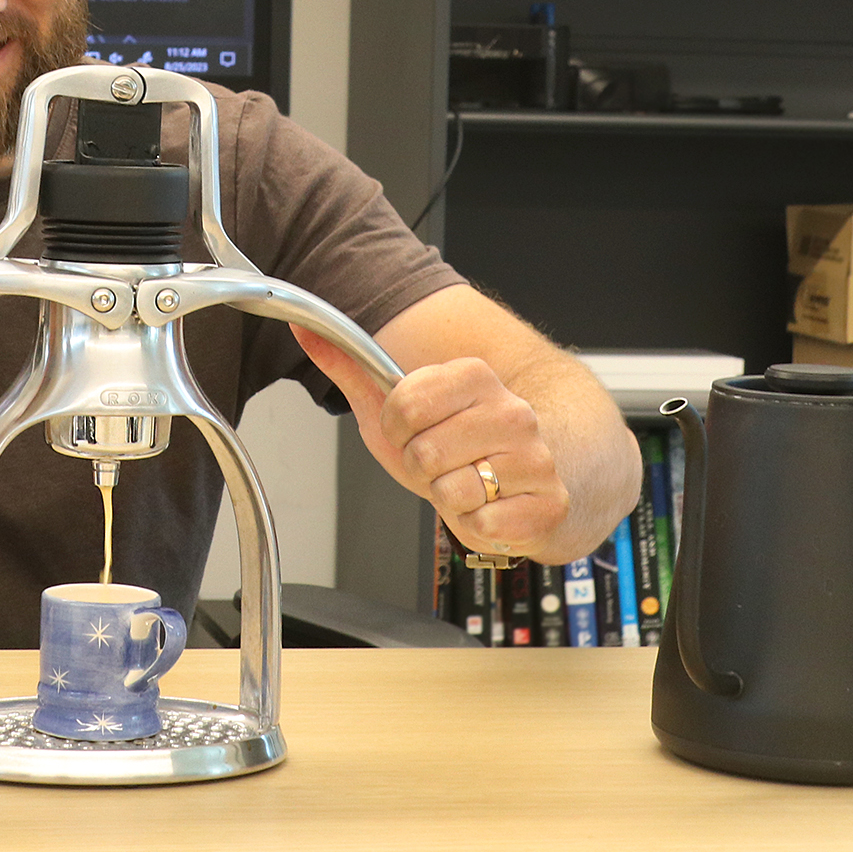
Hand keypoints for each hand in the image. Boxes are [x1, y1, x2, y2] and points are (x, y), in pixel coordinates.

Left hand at [294, 331, 569, 559]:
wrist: (516, 488)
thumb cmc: (452, 447)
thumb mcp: (394, 407)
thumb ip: (349, 367)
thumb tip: (302, 326)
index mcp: (474, 376)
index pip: (403, 406)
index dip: (396, 430)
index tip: (411, 432)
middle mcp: (512, 411)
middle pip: (424, 452)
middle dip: (421, 469)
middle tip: (441, 465)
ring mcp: (536, 457)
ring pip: (454, 490)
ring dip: (448, 498)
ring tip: (466, 487)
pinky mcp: (550, 503)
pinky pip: (484, 523)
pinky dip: (476, 526)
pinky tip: (490, 509)